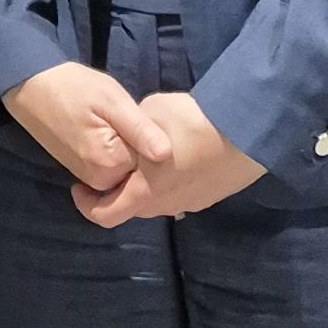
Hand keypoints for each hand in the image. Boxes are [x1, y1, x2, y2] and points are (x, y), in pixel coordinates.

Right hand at [3, 62, 172, 191]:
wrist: (32, 87)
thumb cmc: (73, 87)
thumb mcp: (111, 100)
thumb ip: (139, 129)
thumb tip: (168, 154)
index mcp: (109, 165)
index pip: (151, 162)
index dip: (151, 137)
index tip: (138, 114)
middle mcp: (99, 180)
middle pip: (139, 170)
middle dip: (141, 146)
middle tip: (125, 114)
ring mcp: (90, 178)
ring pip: (127, 169)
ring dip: (128, 147)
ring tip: (116, 118)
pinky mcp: (84, 171)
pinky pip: (113, 168)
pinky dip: (117, 151)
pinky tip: (109, 127)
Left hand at [73, 92, 265, 226]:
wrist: (247, 132)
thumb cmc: (191, 123)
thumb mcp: (149, 113)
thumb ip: (132, 130)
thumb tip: (129, 134)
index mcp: (143, 192)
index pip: (104, 215)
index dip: (87, 204)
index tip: (81, 186)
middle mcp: (164, 206)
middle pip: (132, 208)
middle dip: (118, 190)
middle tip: (115, 166)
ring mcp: (190, 204)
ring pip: (159, 201)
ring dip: (148, 186)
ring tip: (151, 159)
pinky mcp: (210, 197)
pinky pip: (182, 193)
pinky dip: (173, 182)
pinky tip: (182, 157)